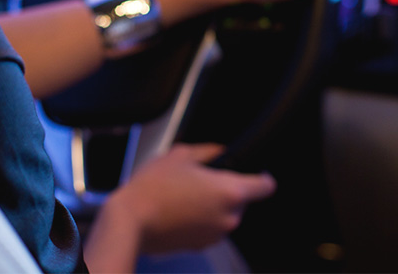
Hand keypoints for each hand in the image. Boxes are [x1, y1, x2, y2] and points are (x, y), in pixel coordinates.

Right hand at [105, 143, 276, 254]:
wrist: (132, 221)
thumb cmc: (155, 188)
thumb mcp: (180, 155)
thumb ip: (207, 150)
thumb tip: (219, 151)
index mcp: (231, 191)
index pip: (266, 186)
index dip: (262, 176)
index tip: (256, 172)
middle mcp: (230, 217)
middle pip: (241, 200)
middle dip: (225, 189)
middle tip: (201, 179)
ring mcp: (216, 235)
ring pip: (224, 214)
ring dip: (212, 205)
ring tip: (184, 194)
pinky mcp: (201, 246)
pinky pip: (209, 228)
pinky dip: (200, 220)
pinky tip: (178, 209)